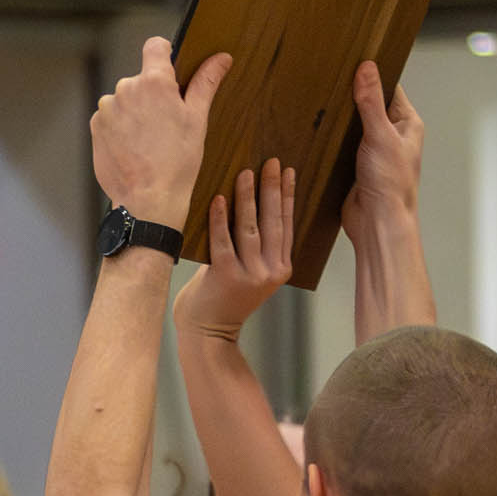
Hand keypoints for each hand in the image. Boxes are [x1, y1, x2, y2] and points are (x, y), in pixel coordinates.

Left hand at [89, 37, 230, 227]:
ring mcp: (107, 108)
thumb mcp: (198, 119)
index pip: (156, 46)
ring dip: (135, 112)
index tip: (171, 71)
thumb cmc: (178, 162)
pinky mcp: (96, 127)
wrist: (148, 200)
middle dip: (153, 95)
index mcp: (154, 82)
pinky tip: (134, 148)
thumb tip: (221, 58)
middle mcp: (125, 89)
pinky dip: (121, 128)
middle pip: (141, 79)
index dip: (165, 54)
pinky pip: (111, 118)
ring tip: (149, 140)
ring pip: (125, 100)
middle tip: (167, 123)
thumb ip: (206, 82)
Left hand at [175, 161, 296, 340]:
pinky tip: (220, 198)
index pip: (287, 225)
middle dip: (272, 188)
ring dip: (248, 197)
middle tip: (271, 162)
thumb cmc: (224, 298)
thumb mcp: (250, 273)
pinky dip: (220, 218)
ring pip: (250, 227)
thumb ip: (256, 248)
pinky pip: (223, 239)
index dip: (288, 196)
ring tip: (246, 172)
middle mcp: (270, 271)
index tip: (288, 171)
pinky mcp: (226, 275)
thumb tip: (250, 204)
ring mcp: (250, 274)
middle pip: (273, 222)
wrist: (208, 333)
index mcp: (281, 269)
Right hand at [338, 63, 423, 230]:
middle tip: (332, 79)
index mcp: (407, 124)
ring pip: (355, 124)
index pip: (390, 89)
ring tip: (323, 101)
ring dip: (341, 118)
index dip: (373, 75)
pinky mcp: (356, 164)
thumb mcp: (380, 135)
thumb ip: (371, 102)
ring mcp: (374, 150)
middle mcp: (392, 135)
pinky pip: (343, 144)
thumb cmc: (390, 185)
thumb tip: (367, 68)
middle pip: (370, 104)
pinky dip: (333, 138)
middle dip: (353, 95)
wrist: (377, 224)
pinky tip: (320, 129)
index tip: (354, 61)